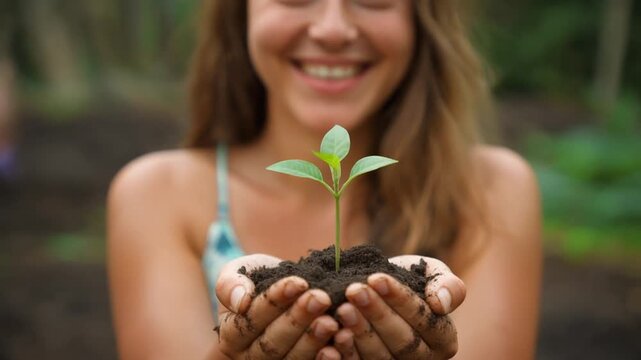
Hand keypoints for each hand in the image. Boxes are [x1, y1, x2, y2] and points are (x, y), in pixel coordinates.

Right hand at [215, 255, 339, 358]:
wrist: (281, 294)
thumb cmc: (256, 281)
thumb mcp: (237, 274)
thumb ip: (230, 285)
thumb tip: (240, 301)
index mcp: (232, 336)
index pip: (251, 319)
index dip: (275, 301)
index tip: (299, 282)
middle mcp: (250, 358)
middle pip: (273, 343)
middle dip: (298, 319)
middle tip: (321, 298)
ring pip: (293, 359)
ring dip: (314, 340)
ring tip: (333, 320)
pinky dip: (327, 358)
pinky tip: (342, 341)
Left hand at [333, 256, 465, 359]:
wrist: (379, 292)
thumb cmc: (409, 280)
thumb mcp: (431, 273)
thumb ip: (449, 285)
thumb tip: (442, 303)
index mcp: (443, 339)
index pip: (425, 321)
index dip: (400, 300)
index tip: (376, 278)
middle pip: (402, 341)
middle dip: (377, 313)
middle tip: (354, 291)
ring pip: (380, 357)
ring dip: (359, 332)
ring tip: (342, 308)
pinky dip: (345, 352)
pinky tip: (332, 332)